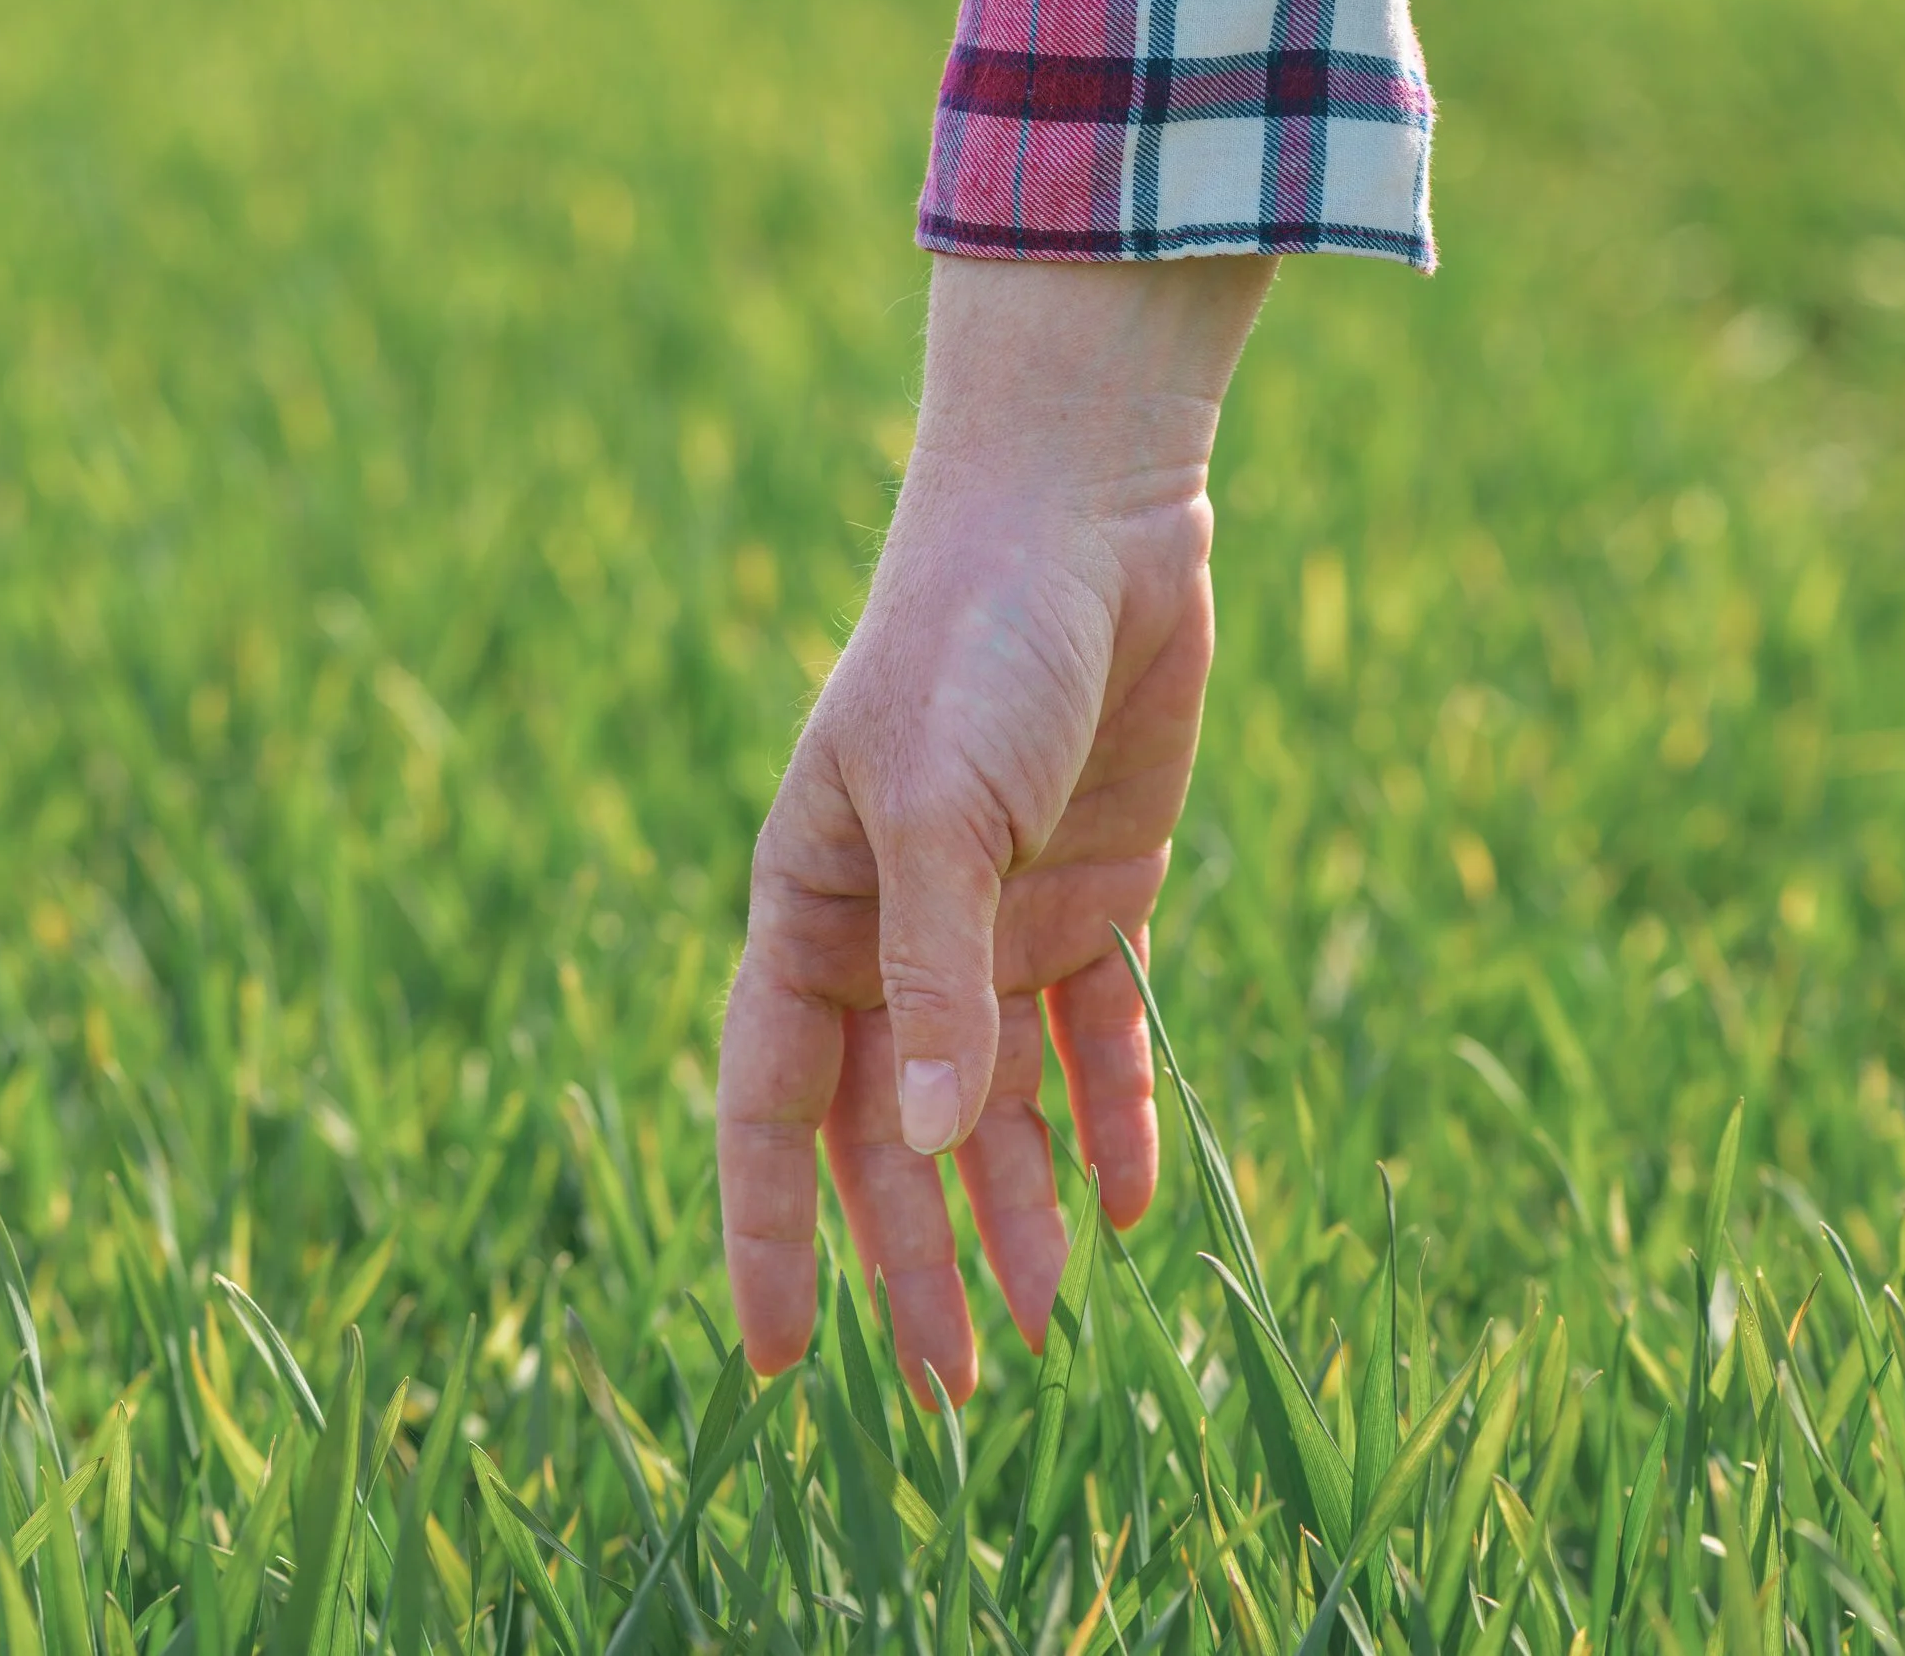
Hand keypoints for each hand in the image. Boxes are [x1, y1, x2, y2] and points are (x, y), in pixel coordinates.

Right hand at [716, 253, 1274, 1401]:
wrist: (1088, 517)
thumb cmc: (974, 646)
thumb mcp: (939, 814)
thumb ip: (933, 983)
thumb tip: (919, 1151)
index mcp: (811, 912)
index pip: (769, 1104)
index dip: (768, 1233)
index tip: (777, 1362)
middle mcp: (893, 935)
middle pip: (890, 1133)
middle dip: (914, 1257)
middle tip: (956, 1387)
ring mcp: (995, 922)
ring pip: (996, 1104)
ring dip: (1019, 1207)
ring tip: (1053, 1322)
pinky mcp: (1094, 897)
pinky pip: (1099, 1036)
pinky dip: (1115, 1112)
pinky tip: (1135, 1199)